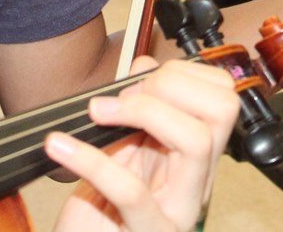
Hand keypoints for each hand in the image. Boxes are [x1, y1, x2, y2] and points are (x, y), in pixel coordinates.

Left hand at [48, 57, 236, 231]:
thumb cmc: (100, 217)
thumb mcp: (119, 153)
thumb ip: (137, 109)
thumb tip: (146, 66)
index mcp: (194, 159)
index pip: (221, 96)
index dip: (180, 75)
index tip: (134, 85)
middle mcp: (198, 182)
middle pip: (223, 109)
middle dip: (171, 85)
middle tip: (124, 101)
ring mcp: (180, 211)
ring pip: (197, 141)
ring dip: (144, 112)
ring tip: (98, 115)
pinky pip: (130, 191)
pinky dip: (90, 159)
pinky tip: (59, 146)